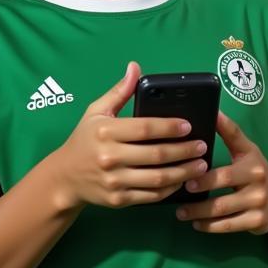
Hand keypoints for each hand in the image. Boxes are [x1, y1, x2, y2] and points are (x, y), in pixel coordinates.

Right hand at [50, 62, 209, 209]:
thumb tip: (135, 68)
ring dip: (183, 172)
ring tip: (201, 165)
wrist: (65, 177)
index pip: (144, 128)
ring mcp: (115, 181)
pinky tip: (182, 180)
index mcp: (106, 131)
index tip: (188, 125)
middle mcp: (110, 157)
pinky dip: (170, 189)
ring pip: (157, 178)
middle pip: (156, 155)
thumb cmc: (84, 139)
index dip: (169, 126)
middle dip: (184, 150)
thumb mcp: (96, 111)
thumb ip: (119, 91)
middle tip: (203, 146)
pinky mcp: (119, 200)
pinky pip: (151, 196)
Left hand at [175, 112, 267, 234]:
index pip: (226, 173)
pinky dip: (210, 227)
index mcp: (251, 165)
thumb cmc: (255, 169)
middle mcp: (257, 185)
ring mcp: (258, 206)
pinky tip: (196, 224)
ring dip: (199, 214)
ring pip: (224, 213)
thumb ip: (229, 131)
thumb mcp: (246, 148)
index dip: (206, 178)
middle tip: (180, 193)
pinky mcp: (257, 223)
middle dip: (199, 197)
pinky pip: (230, 227)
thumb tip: (213, 110)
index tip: (187, 176)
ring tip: (180, 213)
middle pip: (223, 193)